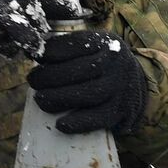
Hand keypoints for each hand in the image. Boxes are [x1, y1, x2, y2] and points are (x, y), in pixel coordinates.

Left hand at [27, 30, 148, 134]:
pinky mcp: (123, 111)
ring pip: (90, 94)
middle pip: (82, 69)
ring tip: (40, 99)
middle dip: (52, 76)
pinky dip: (79, 122)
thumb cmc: (100, 61)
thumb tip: (34, 52)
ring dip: (60, 98)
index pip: (78, 44)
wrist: (134, 82)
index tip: (36, 56)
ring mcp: (121, 88)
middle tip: (33, 81)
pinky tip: (60, 124)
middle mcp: (117, 63)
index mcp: (106, 42)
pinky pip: (100, 119)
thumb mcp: (89, 45)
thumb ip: (65, 47)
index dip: (54, 50)